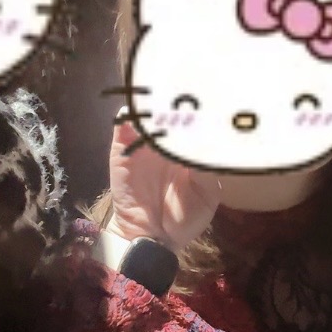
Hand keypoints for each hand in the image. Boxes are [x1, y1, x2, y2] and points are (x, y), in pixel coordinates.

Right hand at [107, 110, 221, 251]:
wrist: (153, 237)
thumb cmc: (184, 217)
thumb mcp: (207, 194)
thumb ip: (207, 167)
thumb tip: (206, 141)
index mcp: (192, 148)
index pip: (196, 119)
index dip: (201, 109)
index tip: (208, 103)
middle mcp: (170, 140)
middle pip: (171, 108)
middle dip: (178, 100)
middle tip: (186, 95)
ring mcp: (145, 142)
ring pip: (148, 111)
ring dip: (154, 103)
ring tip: (164, 101)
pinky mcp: (123, 148)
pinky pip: (124, 124)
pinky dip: (131, 115)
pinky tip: (141, 115)